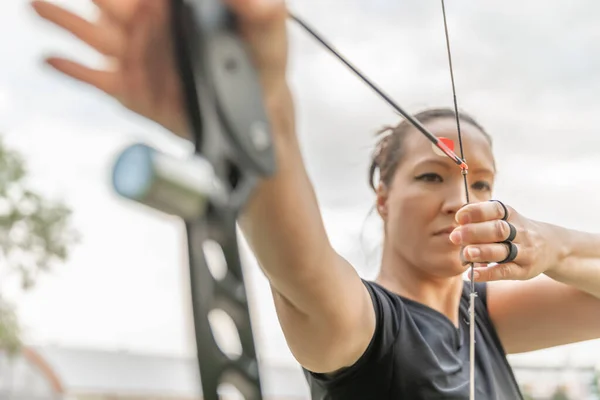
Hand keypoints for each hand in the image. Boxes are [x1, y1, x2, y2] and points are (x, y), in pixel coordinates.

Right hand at [31, 0, 287, 137]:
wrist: (254, 114)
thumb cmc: (260, 65)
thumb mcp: (268, 33)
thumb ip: (260, 10)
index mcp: (174, 5)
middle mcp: (149, 26)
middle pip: (108, 1)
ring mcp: (137, 56)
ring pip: (90, 32)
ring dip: (62, 20)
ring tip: (37, 7)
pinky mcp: (131, 89)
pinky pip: (96, 77)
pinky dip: (72, 69)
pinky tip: (51, 60)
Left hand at [449, 200, 563, 281]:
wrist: (553, 247)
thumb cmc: (516, 231)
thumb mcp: (506, 219)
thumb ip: (482, 221)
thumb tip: (456, 226)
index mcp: (511, 215)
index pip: (495, 209)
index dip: (477, 212)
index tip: (459, 217)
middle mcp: (519, 232)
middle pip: (498, 230)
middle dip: (475, 232)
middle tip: (455, 236)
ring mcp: (524, 251)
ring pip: (503, 251)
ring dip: (482, 252)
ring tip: (465, 254)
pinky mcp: (524, 270)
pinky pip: (506, 272)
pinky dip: (489, 274)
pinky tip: (473, 274)